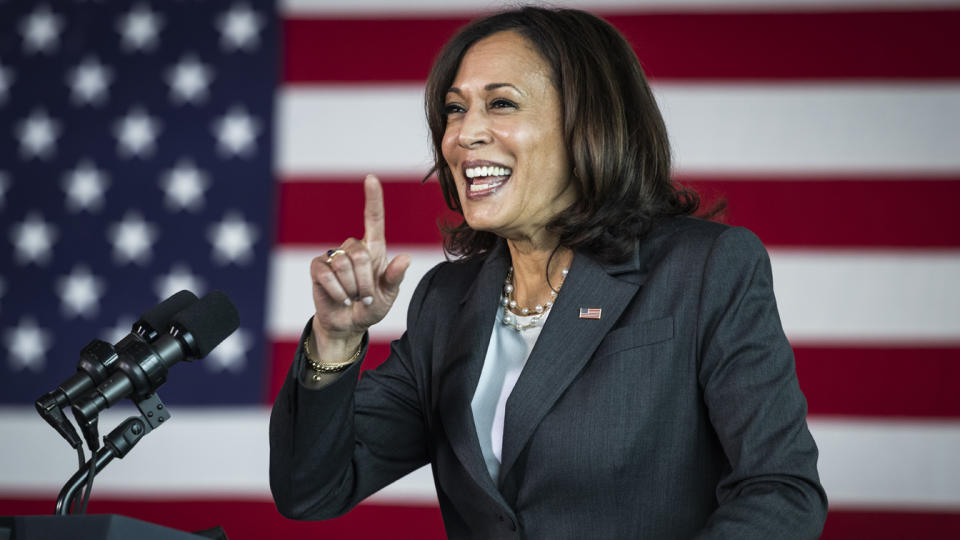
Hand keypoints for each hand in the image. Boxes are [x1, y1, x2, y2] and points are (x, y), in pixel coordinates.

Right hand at [309, 175, 410, 360]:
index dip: (372, 198)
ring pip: (343, 264)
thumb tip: (406, 258)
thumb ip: (395, 277)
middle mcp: (354, 248)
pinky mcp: (318, 268)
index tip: (371, 178)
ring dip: (351, 288)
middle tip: (366, 296)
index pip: (374, 218)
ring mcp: (334, 257)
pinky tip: (340, 298)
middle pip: (359, 253)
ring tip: (353, 298)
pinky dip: (337, 292)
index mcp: (374, 249)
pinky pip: (327, 274)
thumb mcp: (388, 295)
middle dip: (365, 280)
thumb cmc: (371, 307)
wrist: (348, 324)